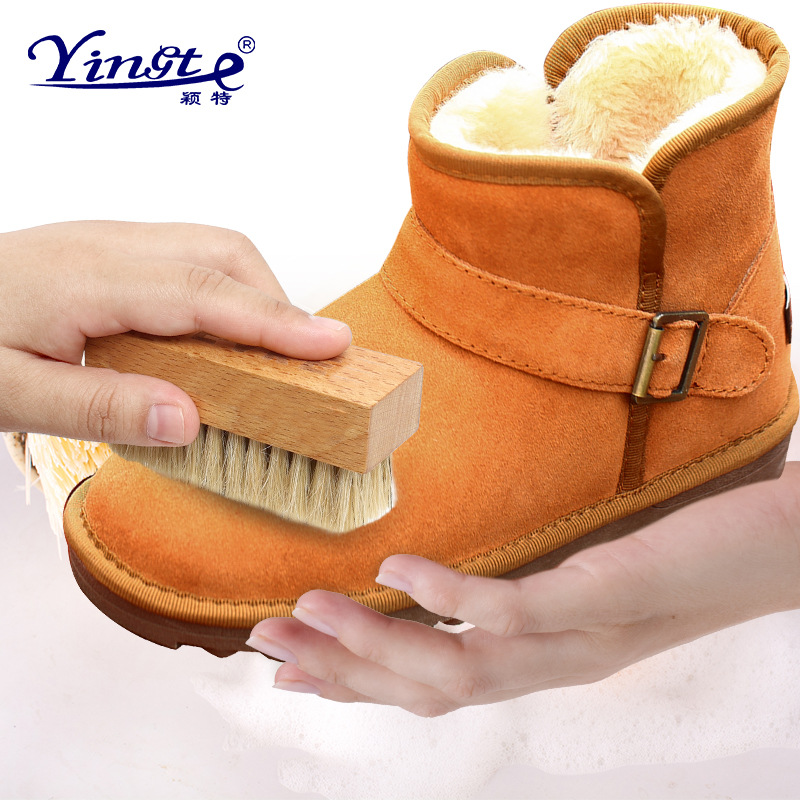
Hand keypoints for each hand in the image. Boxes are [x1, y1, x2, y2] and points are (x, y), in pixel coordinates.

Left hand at [0, 221, 349, 444]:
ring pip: (214, 248)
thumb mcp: (8, 396)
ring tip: (275, 352)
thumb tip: (189, 419)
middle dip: (279, 304)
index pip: (205, 295)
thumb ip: (100, 407)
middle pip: (224, 254)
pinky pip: (193, 255)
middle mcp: (109, 246)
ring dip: (258, 293)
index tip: (332, 345)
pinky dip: (230, 289)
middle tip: (310, 361)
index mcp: (87, 281)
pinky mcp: (113, 250)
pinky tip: (224, 330)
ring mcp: (112, 240)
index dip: (275, 321)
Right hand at [248, 462, 799, 715]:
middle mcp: (552, 666)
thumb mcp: (594, 579)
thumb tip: (467, 577)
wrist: (784, 552)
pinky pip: (513, 611)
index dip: (354, 686)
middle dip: (340, 673)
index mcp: (543, 660)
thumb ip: (534, 587)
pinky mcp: (601, 596)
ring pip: (456, 667)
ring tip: (306, 613)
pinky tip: (400, 570)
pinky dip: (447, 599)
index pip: (432, 686)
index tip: (287, 671)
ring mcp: (575, 639)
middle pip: (428, 692)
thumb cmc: (687, 554)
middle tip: (266, 645)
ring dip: (373, 646)